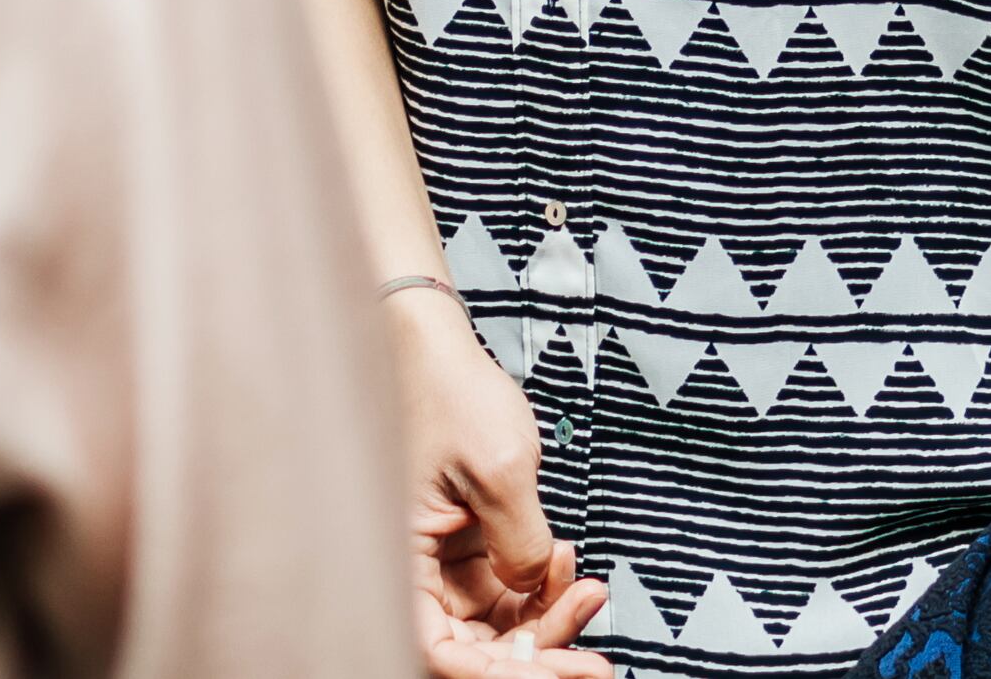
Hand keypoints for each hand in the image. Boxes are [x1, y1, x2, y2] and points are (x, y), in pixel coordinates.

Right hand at [396, 292, 608, 675]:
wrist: (433, 345)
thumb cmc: (444, 392)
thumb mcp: (500, 468)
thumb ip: (521, 542)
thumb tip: (534, 586)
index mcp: (397, 563)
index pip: (438, 652)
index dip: (496, 675)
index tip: (554, 673)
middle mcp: (414, 573)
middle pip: (473, 649)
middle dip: (537, 652)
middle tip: (593, 658)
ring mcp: (442, 562)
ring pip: (496, 625)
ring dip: (547, 617)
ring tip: (587, 586)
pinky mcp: (465, 546)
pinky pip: (505, 589)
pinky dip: (542, 583)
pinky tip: (565, 556)